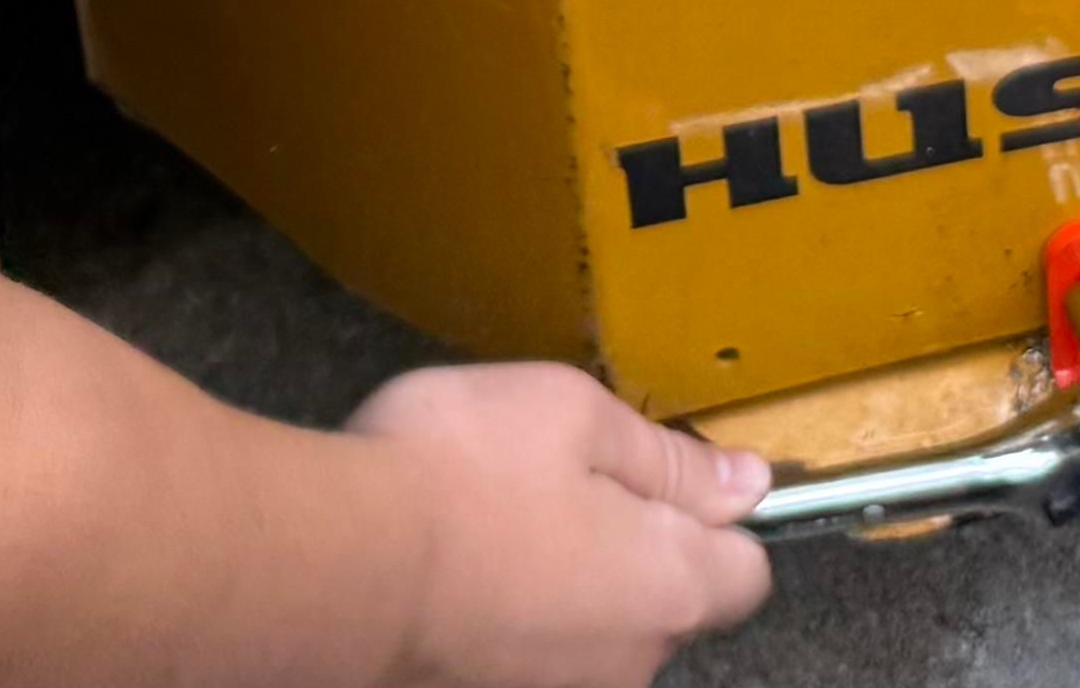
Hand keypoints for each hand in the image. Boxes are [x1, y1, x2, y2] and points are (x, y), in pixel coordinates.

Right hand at [349, 363, 773, 687]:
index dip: (718, 513)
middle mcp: (628, 663)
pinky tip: (459, 564)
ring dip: (565, 576)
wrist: (332, 564)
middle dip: (631, 541)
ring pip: (593, 628)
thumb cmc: (462, 473)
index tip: (662, 471)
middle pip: (666, 599)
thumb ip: (671, 458)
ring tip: (494, 515)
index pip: (747, 569)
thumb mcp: (577, 416)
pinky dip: (510, 611)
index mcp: (669, 585)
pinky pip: (529, 650)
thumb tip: (746, 482)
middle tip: (556, 473)